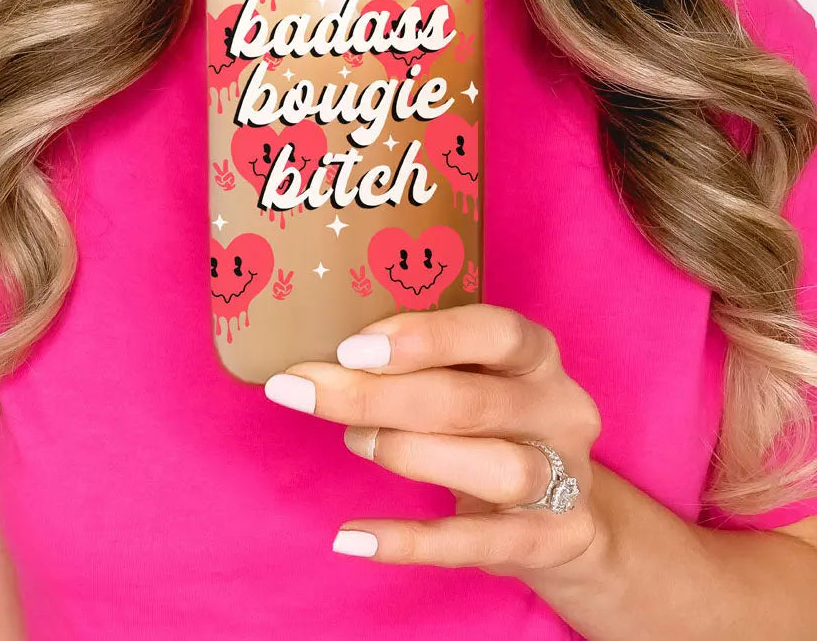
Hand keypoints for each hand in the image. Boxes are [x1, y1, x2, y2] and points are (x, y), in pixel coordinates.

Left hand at [263, 304, 600, 575]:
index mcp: (538, 355)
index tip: (352, 348)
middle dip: (378, 395)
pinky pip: (477, 543)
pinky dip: (410, 541)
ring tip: (354, 440)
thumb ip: (422, 362)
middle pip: (472, 402)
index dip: (426, 338)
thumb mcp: (475, 377)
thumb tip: (328, 357)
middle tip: (309, 390)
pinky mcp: (550, 539)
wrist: (566, 510)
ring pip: (493, 467)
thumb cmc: (492, 423)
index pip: (498, 332)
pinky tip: (351, 536)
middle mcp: (560, 410)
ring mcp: (563, 478)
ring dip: (407, 451)